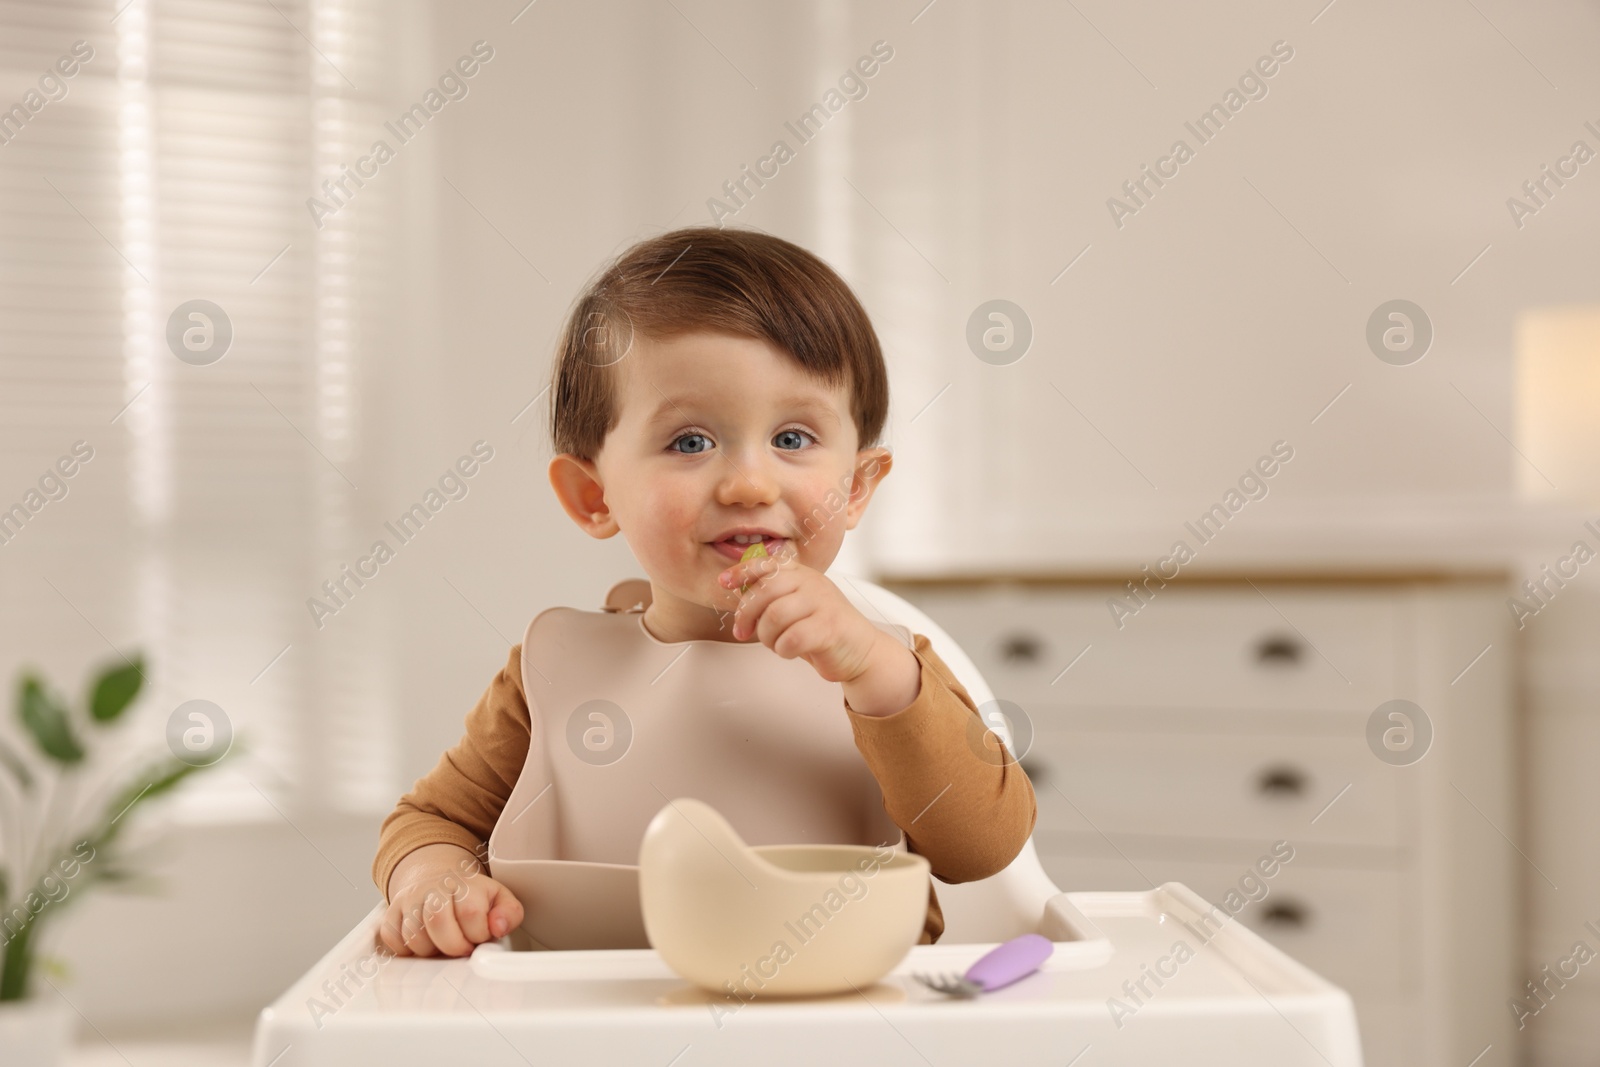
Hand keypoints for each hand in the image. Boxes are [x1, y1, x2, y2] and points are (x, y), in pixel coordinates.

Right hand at [378, 843, 524, 957]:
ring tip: (442, 944)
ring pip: (413, 935)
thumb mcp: (499, 900)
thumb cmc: (472, 898)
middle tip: (462, 948)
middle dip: (453, 945)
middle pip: (437, 920)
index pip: (470, 911)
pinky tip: (424, 943)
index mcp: (464, 883)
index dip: (477, 933)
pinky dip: (407, 950)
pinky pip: (392, 939)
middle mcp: (433, 887)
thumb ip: (509, 913)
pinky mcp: (390, 913)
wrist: (439, 881)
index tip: (480, 937)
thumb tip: (497, 926)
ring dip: (431, 950)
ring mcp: (409, 899)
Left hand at [717, 545, 881, 683]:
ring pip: (774, 617)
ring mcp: (823, 603)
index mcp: (803, 574)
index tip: (724, 582)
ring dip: (766, 636)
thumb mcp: (798, 604)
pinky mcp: (829, 628)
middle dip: (746, 615)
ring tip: (775, 643)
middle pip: (764, 591)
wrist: (861, 651)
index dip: (742, 571)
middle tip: (743, 632)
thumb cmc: (823, 629)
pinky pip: (791, 638)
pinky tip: (790, 651)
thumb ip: (773, 596)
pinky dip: (783, 650)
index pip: (767, 564)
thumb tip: (737, 592)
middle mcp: (813, 583)